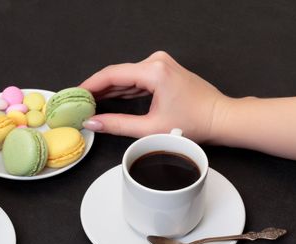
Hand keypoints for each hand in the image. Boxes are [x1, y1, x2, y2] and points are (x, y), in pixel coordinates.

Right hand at [80, 51, 229, 142]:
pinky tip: (110, 97)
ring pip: (126, 76)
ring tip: (90, 102)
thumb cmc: (194, 123)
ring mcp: (161, 64)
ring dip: (109, 89)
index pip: (112, 75)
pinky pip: (136, 78)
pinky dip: (123, 88)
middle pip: (117, 74)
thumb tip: (93, 122)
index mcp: (154, 71)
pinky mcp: (163, 71)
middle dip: (97, 88)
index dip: (90, 85)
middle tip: (79, 102)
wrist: (220, 118)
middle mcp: (156, 62)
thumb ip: (117, 125)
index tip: (75, 94)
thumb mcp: (150, 128)